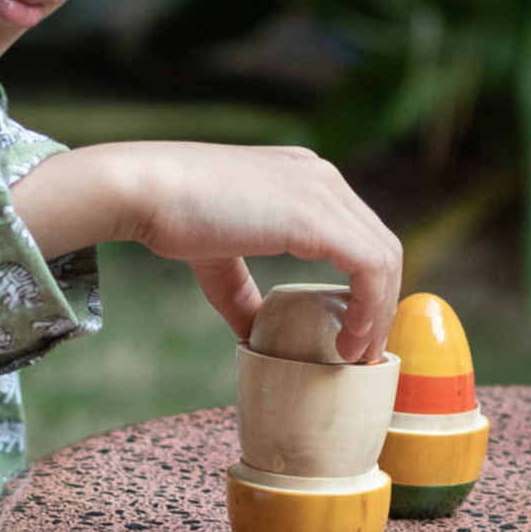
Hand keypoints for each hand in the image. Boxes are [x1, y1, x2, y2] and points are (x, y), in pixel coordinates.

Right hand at [73, 142, 400, 361]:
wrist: (145, 190)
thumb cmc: (170, 214)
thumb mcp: (217, 256)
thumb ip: (242, 290)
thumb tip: (252, 331)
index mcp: (305, 176)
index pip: (360, 231)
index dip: (366, 284)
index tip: (353, 329)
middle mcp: (322, 177)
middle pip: (382, 244)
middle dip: (381, 303)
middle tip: (363, 351)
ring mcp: (323, 192)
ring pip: (385, 258)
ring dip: (379, 313)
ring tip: (358, 355)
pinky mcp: (316, 217)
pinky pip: (370, 267)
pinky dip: (370, 309)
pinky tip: (350, 341)